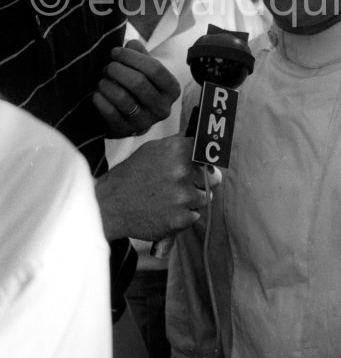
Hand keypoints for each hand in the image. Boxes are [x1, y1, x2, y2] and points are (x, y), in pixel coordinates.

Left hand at [92, 39, 179, 137]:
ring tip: (102, 81)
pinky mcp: (126, 131)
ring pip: (122, 98)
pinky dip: (100, 99)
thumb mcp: (145, 69)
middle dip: (117, 70)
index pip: (155, 69)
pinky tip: (98, 94)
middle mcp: (162, 108)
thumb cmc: (139, 86)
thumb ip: (140, 53)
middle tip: (108, 67)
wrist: (130, 117)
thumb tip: (131, 44)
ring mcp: (145, 122)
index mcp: (172, 89)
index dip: (131, 57)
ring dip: (106, 84)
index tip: (115, 52)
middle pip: (138, 82)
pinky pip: (109, 112)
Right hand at [95, 133, 221, 240]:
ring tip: (171, 198)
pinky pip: (194, 216)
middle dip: (202, 181)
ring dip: (193, 199)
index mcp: (178, 150)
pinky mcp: (181, 219)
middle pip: (213, 177)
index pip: (208, 153)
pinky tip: (166, 211)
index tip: (202, 164)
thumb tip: (199, 138)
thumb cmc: (131, 175)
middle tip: (185, 184)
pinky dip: (183, 215)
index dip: (205, 160)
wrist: (110, 204)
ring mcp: (183, 197)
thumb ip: (178, 143)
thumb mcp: (152, 149)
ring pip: (205, 198)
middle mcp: (183, 171)